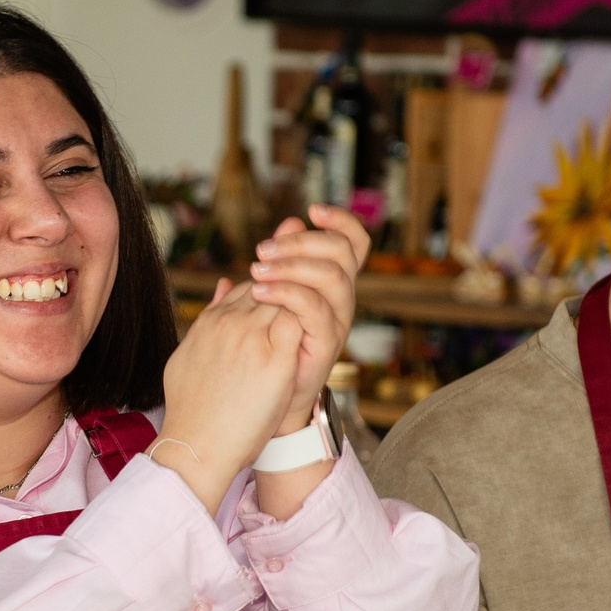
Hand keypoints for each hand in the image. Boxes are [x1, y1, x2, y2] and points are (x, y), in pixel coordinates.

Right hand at [155, 276, 305, 512]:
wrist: (196, 446)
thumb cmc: (190, 410)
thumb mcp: (186, 355)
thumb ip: (206, 318)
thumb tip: (221, 287)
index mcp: (210, 321)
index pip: (247, 286)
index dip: (268, 294)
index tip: (280, 313)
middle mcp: (231, 323)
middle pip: (271, 286)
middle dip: (291, 294)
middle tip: (306, 314)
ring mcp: (253, 337)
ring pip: (289, 297)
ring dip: (304, 305)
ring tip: (315, 326)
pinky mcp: (276, 359)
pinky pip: (303, 320)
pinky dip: (312, 322)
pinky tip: (318, 339)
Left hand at [242, 205, 369, 435]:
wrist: (266, 401)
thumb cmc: (268, 348)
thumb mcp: (272, 296)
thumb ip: (280, 261)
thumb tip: (287, 222)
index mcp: (331, 283)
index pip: (354, 241)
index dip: (341, 220)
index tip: (311, 209)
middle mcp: (340, 298)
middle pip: (342, 251)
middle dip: (301, 242)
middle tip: (262, 250)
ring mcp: (336, 320)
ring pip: (332, 276)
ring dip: (292, 265)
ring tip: (256, 271)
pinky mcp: (326, 343)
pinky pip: (315, 308)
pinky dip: (286, 293)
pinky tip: (258, 293)